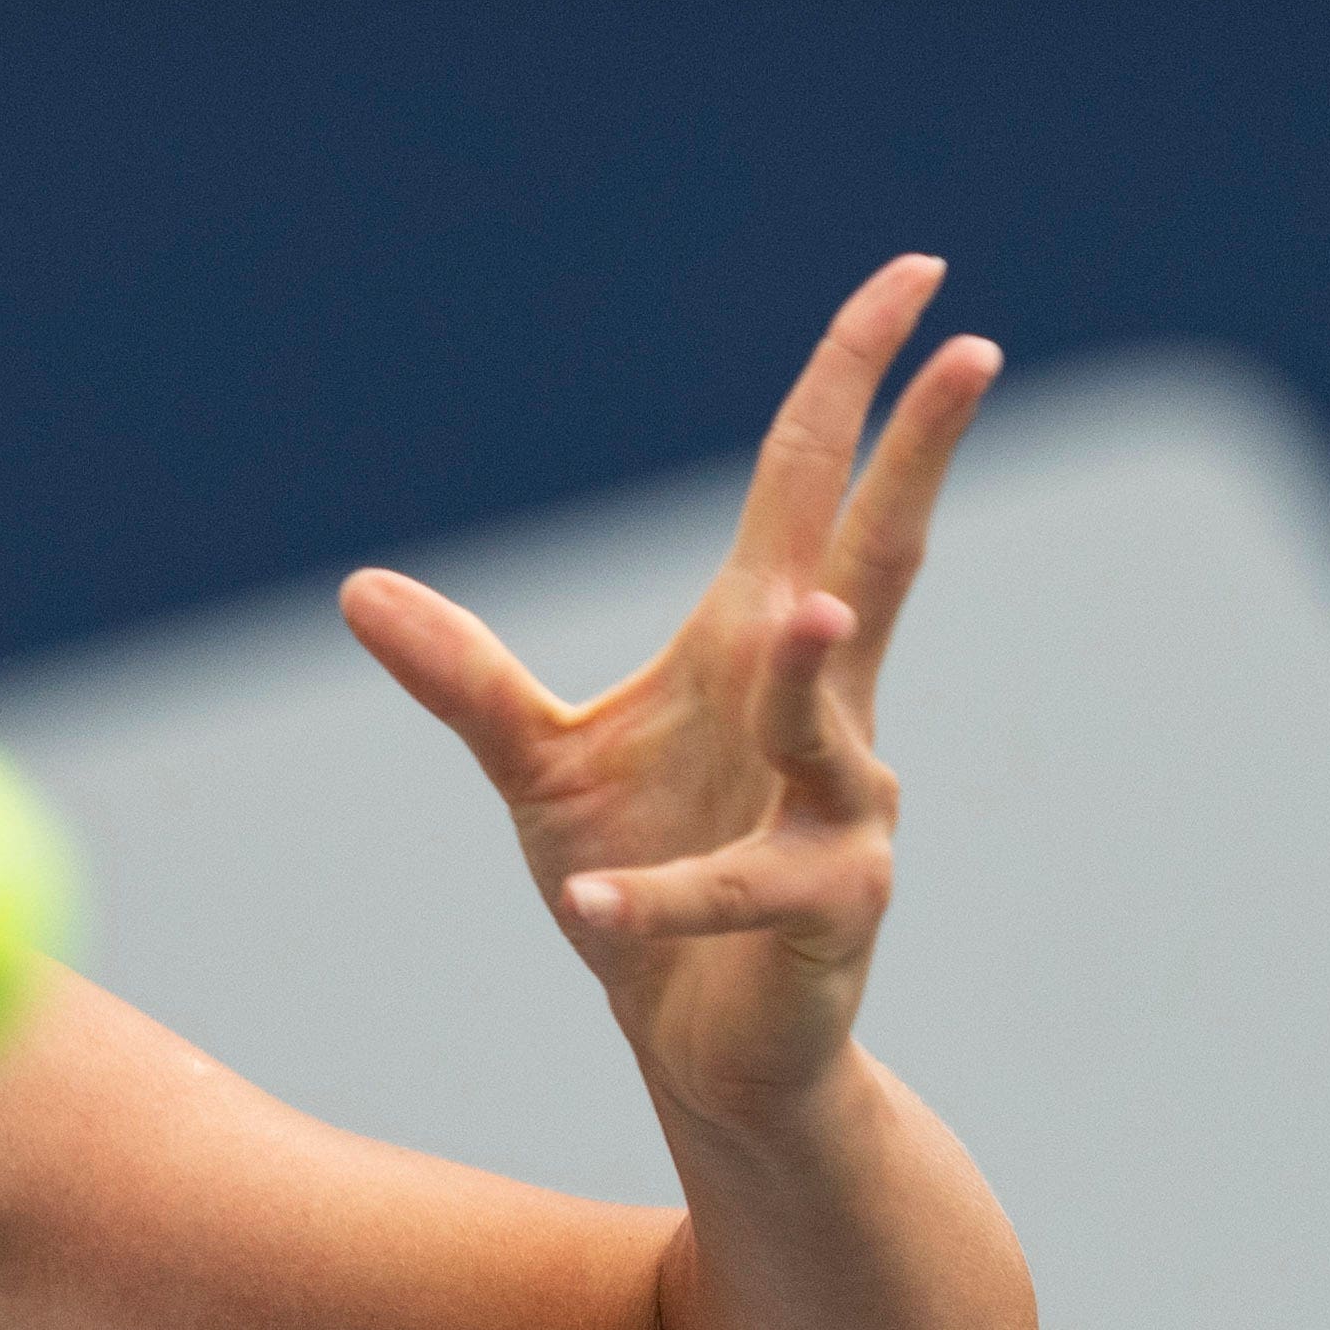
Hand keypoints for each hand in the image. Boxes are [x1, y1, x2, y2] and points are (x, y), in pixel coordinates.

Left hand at [342, 259, 997, 1132]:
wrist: (701, 1047)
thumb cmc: (638, 881)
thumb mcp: (537, 766)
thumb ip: (463, 678)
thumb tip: (355, 588)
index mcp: (760, 647)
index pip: (811, 487)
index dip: (856, 386)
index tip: (916, 282)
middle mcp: (825, 710)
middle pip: (879, 559)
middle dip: (920, 456)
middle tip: (973, 349)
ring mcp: (840, 812)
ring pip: (825, 725)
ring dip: (810, 675)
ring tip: (807, 615)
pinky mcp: (819, 914)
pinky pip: (729, 893)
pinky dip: (655, 898)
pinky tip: (591, 903)